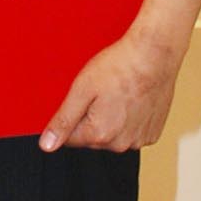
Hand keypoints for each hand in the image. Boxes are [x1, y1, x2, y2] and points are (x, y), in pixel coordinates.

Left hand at [39, 28, 180, 153]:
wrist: (153, 56)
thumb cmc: (118, 67)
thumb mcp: (81, 89)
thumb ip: (63, 120)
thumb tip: (46, 145)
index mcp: (100, 135)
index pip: (70, 138)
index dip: (70, 117)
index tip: (81, 98)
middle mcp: (121, 144)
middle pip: (92, 138)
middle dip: (90, 118)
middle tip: (99, 92)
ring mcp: (140, 140)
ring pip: (113, 135)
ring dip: (110, 120)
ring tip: (117, 93)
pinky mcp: (153, 133)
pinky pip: (132, 132)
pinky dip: (129, 120)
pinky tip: (131, 99)